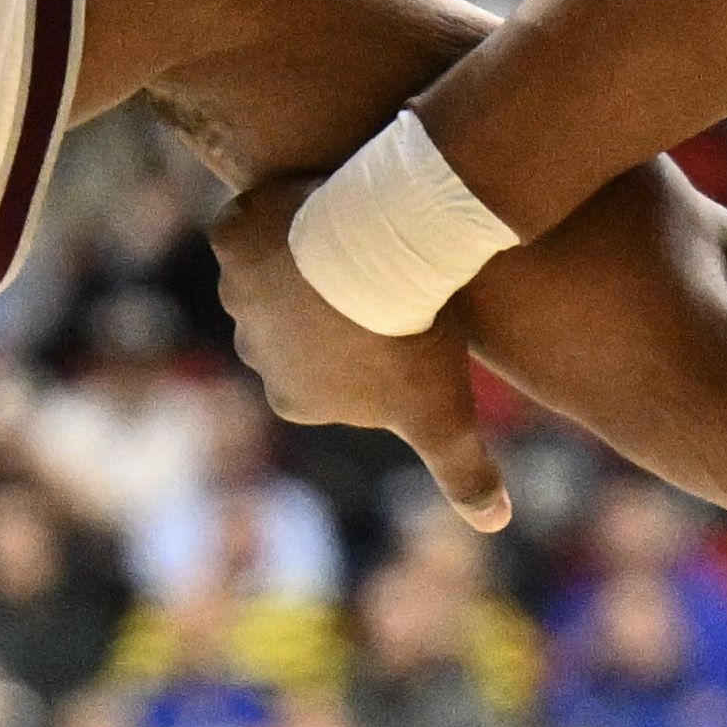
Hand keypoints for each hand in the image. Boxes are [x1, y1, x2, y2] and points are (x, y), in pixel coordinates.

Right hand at [213, 176, 507, 528]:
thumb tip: (495, 524)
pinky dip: (275, 212)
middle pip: (296, 321)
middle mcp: (252, 352)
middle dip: (329, 301)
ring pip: (275, 270)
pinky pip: (251, 222)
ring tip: (354, 232)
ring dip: (303, 255)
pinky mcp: (230, 237)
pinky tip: (315, 202)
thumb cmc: (419, 338)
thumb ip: (466, 473)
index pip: (326, 369)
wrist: (391, 251)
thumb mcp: (447, 416)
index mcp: (293, 399)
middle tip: (379, 273)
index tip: (395, 318)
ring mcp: (235, 293)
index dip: (362, 341)